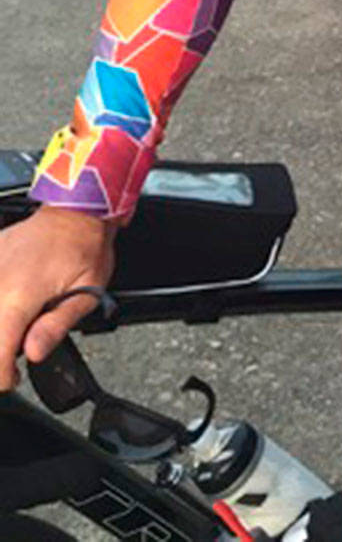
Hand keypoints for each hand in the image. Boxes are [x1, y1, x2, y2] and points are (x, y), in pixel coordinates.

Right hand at [0, 206, 115, 389]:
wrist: (76, 208)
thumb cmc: (85, 246)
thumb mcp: (86, 292)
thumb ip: (55, 326)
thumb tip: (32, 354)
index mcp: (18, 297)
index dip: (2, 376)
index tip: (12, 379)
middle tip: (13, 359)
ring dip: (0, 330)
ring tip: (15, 332)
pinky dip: (0, 309)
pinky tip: (12, 309)